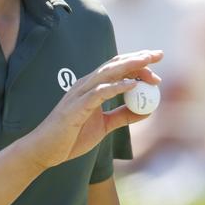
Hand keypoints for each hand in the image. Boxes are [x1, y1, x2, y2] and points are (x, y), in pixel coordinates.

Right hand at [21, 50, 162, 170]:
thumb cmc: (72, 137)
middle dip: (137, 58)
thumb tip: (146, 111)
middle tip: (157, 54)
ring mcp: (80, 94)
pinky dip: (116, 86)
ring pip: (107, 73)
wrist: (46, 150)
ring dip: (129, 66)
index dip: (136, 63)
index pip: (116, 68)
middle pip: (114, 65)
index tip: (156, 63)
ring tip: (148, 61)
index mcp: (91, 87)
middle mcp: (85, 85)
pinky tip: (132, 84)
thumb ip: (122, 116)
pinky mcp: (77, 106)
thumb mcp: (104, 126)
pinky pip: (99, 93)